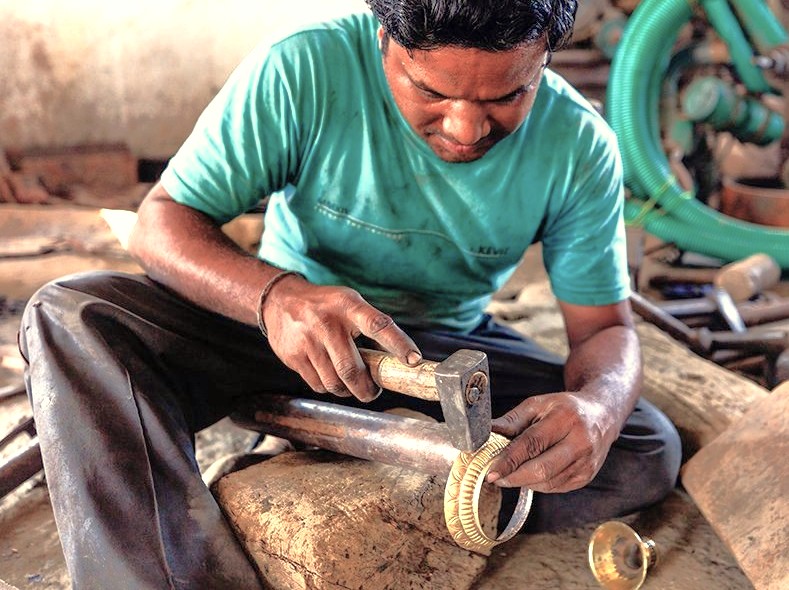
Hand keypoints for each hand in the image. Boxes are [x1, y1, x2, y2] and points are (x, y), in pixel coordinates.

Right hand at [261, 274, 421, 401]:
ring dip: (348, 391)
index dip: (398, 344)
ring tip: (352, 385)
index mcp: (348, 306)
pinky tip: (331, 377)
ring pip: (334, 383)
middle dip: (367, 389)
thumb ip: (370, 324)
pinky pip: (318, 385)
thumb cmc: (326, 305)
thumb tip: (396, 360)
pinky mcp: (293, 357)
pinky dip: (329, 388)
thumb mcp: (350, 302)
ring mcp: (307, 341)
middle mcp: (326, 323)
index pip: (378, 325)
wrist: (280, 301)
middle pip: (351, 369)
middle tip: (374, 392)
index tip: (414, 360)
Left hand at [486, 392, 615, 492]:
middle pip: (542, 469)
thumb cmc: (565, 408)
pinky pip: (555, 487)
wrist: (602, 414)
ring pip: (547, 482)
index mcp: (566, 418)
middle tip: (495, 476)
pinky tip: (530, 473)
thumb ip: (512, 420)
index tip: (490, 471)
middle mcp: (580, 442)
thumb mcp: (538, 404)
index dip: (509, 460)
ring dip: (524, 481)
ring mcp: (586, 463)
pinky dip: (538, 484)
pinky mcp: (586, 477)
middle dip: (513, 477)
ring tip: (510, 473)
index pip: (532, 443)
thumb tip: (486, 434)